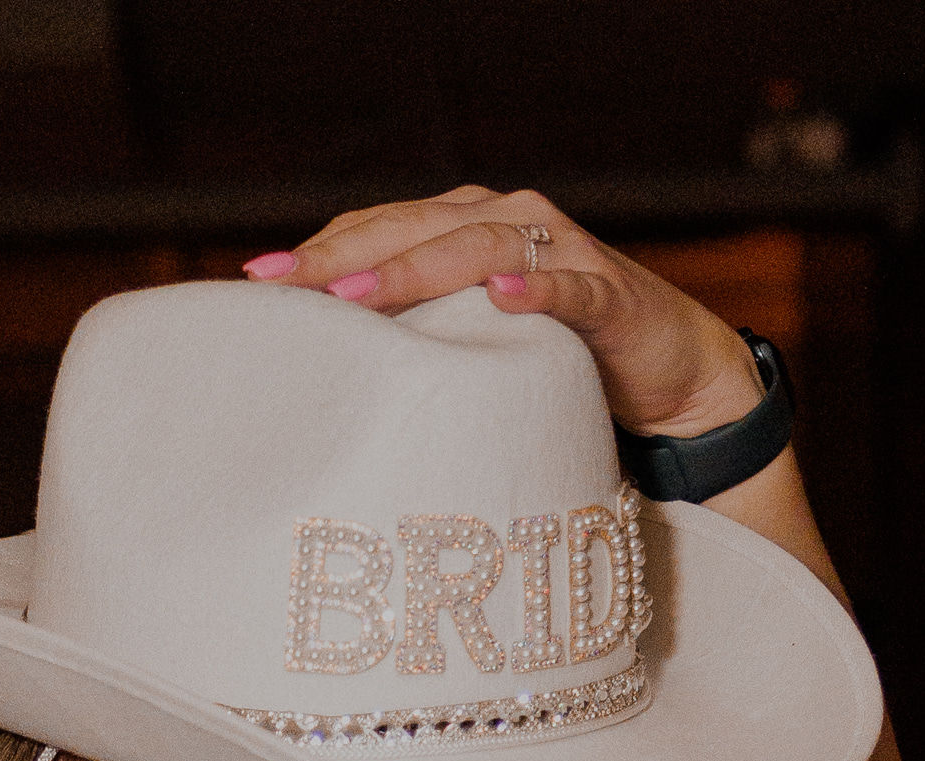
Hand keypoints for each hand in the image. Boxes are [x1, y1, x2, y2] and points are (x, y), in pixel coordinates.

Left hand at [248, 188, 764, 439]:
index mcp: (464, 225)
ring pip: (474, 246)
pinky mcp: (610, 294)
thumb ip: (413, 333)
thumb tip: (322, 366)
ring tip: (356, 295)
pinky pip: (569, 286)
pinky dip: (537, 287)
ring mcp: (561, 252)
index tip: (254, 283)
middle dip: (343, 257)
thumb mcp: (470, 341)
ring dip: (414, 268)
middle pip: (410, 228)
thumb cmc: (556, 357)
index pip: (377, 228)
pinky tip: (502, 293)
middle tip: (283, 288)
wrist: (670, 375)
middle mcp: (508, 221)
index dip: (318, 251)